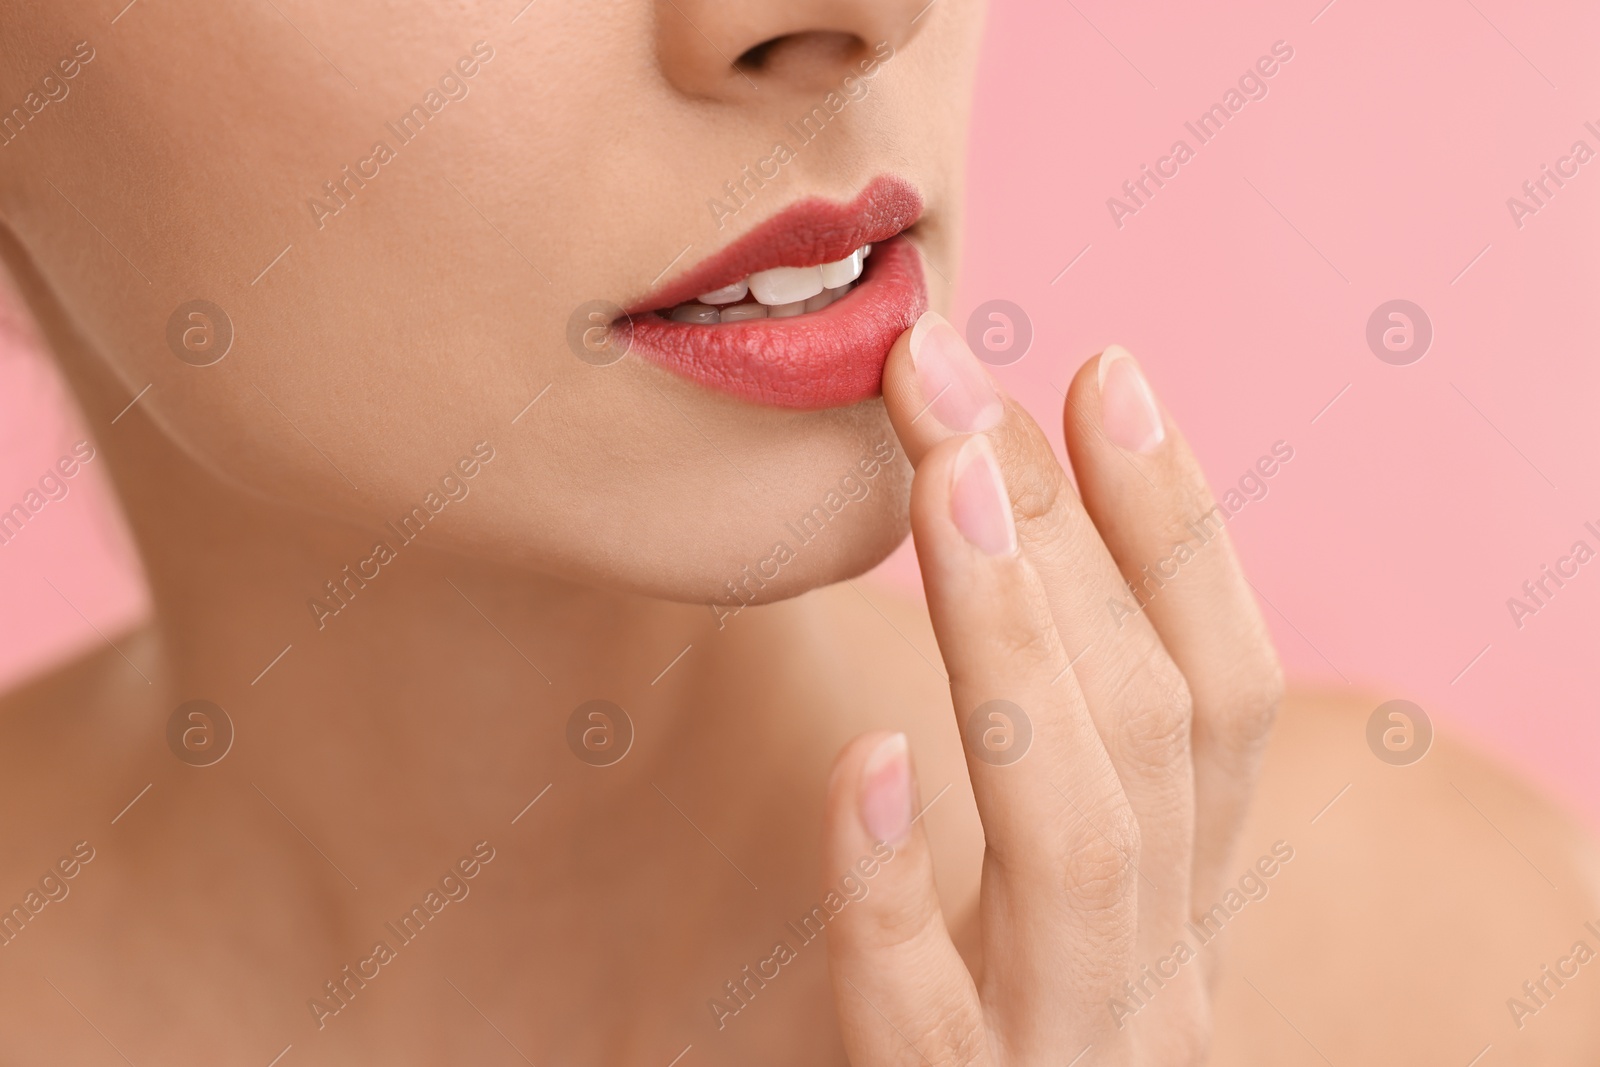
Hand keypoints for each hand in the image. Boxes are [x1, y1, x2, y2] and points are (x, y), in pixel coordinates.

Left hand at [820, 313, 1283, 1064]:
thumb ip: (1061, 770)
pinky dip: (901, 895)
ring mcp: (1068, 1061)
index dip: (1183, 529)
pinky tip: (861, 770)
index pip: (1226, 696)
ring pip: (1079, 844)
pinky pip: (927, 1024)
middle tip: (953, 367)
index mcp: (1184, 911)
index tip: (1104, 369)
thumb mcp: (1064, 919)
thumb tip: (1004, 534)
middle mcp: (1158, 978)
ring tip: (949, 482)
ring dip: (1014, 647)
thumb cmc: (1009, 1056)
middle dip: (1065, 530)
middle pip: (1155, 732)